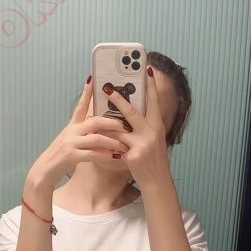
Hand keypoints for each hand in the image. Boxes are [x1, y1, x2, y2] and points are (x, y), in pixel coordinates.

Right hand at [29, 77, 129, 188]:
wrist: (44, 170)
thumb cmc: (60, 157)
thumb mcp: (69, 140)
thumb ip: (81, 133)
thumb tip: (97, 130)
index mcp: (72, 126)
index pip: (81, 106)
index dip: (86, 93)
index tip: (93, 79)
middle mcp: (72, 131)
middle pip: (95, 121)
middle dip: (112, 122)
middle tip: (125, 125)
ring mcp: (71, 143)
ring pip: (97, 138)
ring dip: (113, 142)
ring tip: (124, 146)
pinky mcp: (72, 156)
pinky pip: (93, 154)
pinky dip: (105, 155)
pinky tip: (115, 157)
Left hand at [105, 69, 171, 188]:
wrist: (157, 181)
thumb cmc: (153, 159)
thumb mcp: (154, 140)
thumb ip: (144, 127)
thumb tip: (128, 113)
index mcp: (158, 126)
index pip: (155, 101)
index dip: (151, 86)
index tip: (148, 69)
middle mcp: (152, 132)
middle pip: (132, 112)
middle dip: (118, 99)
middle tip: (107, 88)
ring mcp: (142, 144)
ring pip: (118, 129)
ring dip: (105, 123)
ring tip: (93, 115)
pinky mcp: (133, 155)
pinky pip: (114, 144)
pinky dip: (105, 141)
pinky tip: (95, 138)